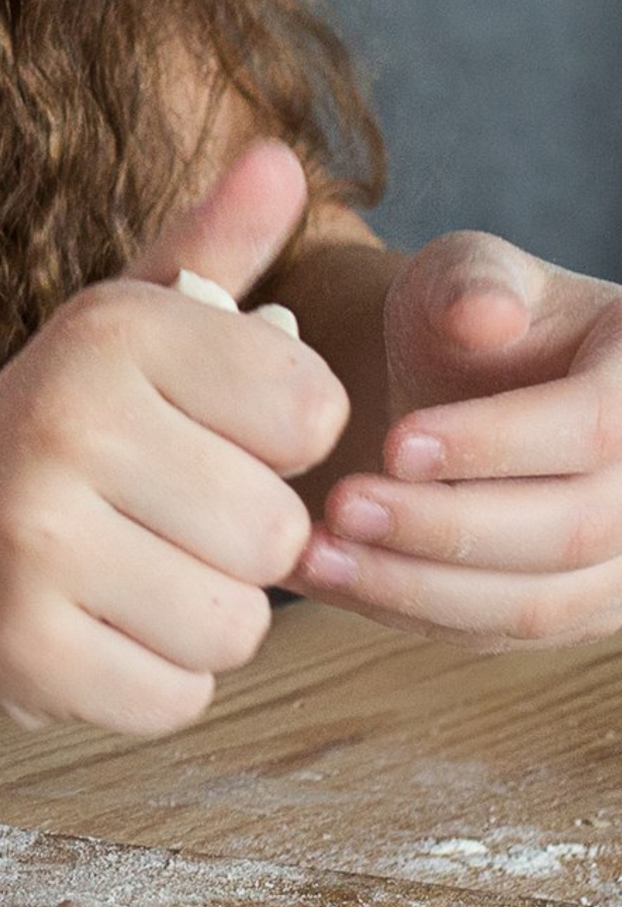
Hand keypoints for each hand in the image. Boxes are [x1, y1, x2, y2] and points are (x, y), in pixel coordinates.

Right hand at [0, 139, 350, 734]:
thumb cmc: (29, 450)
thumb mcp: (110, 336)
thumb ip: (209, 254)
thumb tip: (284, 156)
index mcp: (108, 333)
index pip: (311, 412)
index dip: (269, 449)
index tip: (194, 443)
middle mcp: (70, 421)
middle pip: (281, 532)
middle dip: (233, 553)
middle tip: (143, 530)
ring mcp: (39, 540)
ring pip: (238, 624)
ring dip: (194, 624)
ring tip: (115, 585)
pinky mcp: (25, 648)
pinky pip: (178, 697)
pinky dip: (148, 686)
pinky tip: (85, 639)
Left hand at [294, 234, 621, 643]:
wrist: (471, 385)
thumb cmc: (470, 319)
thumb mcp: (466, 273)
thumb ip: (471, 284)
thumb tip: (485, 315)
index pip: (597, 428)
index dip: (497, 444)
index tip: (394, 442)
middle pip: (573, 531)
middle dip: (445, 527)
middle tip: (338, 504)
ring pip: (537, 605)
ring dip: (416, 589)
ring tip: (312, 552)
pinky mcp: (571, 611)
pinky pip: (494, 633)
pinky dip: (406, 612)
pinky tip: (327, 576)